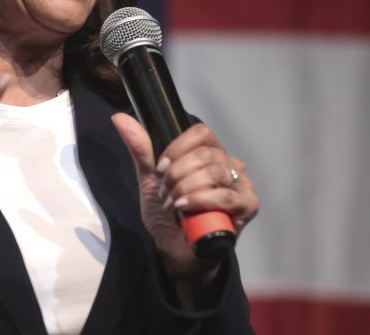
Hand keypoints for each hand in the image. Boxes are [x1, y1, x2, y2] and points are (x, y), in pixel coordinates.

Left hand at [112, 114, 258, 305]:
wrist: (176, 251)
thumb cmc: (169, 214)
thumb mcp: (151, 179)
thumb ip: (141, 149)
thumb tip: (120, 118)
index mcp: (211, 153)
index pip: (202, 133)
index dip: (177, 148)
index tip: (160, 168)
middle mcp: (231, 165)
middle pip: (206, 154)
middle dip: (177, 175)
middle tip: (165, 194)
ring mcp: (243, 185)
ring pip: (215, 172)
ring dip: (185, 190)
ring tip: (173, 205)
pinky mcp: (249, 206)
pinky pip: (226, 196)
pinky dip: (200, 201)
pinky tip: (185, 210)